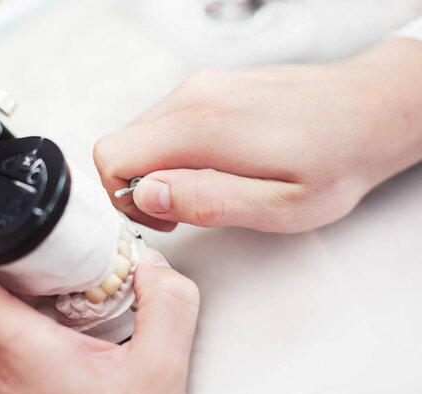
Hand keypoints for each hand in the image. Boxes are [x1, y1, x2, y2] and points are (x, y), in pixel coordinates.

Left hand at [0, 150, 199, 393]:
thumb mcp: (159, 377)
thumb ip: (169, 306)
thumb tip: (155, 267)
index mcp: (14, 347)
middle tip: (31, 205)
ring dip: (17, 260)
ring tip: (62, 252)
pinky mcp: (7, 371)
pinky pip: (3, 314)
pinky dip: (29, 289)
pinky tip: (65, 293)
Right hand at [94, 39, 421, 232]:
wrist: (372, 108)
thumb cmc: (335, 161)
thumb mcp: (278, 206)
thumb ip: (205, 200)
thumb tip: (145, 194)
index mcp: (202, 125)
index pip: (112, 156)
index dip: (124, 198)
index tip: (162, 218)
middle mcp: (193, 95)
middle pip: (123, 144)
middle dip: (141, 187)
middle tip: (189, 209)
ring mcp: (201, 85)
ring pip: (144, 134)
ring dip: (161, 169)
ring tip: (211, 186)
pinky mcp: (211, 85)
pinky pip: (168, 122)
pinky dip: (177, 150)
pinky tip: (218, 164)